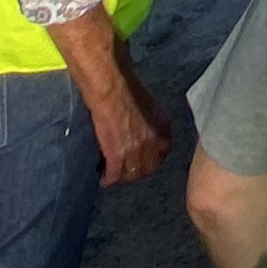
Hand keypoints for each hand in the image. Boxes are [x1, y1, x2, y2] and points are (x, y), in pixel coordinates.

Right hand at [92, 60, 172, 187]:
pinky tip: (103, 178)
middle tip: (126, 173)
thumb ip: (150, 122)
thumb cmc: (127, 88)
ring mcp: (136, 151)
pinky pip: (114, 175)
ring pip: (131, 175)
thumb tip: (143, 130)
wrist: (112, 90)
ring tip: (113, 176)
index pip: (162, 154)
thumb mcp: (149, 106)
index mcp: (163, 129)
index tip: (142, 162)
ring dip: (122, 178)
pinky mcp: (117, 156)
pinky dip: (108, 179)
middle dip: (137, 173)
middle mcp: (153, 143)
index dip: (151, 160)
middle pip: (148, 169)